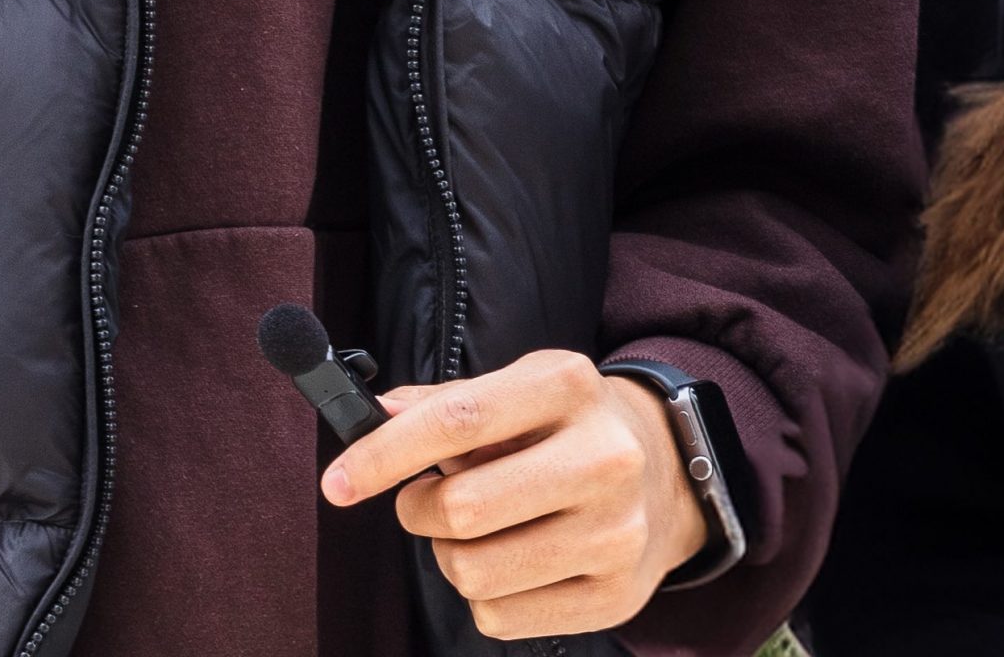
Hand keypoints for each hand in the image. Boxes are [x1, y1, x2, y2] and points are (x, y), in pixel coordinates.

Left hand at [318, 349, 708, 639]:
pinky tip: (515, 561)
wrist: (666, 471)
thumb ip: (446, 403)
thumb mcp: (521, 388)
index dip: (384, 455)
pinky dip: (486, 596)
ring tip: (479, 531)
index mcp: (569, 386)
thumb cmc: (568, 426)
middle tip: (426, 502)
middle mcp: (602, 456)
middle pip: (462, 508)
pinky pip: (500, 618)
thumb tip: (374, 417)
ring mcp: (615, 531)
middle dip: (420, 510)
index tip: (337, 481)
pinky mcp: (614, 594)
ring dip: (451, 557)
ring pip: (474, 573)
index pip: (457, 420)